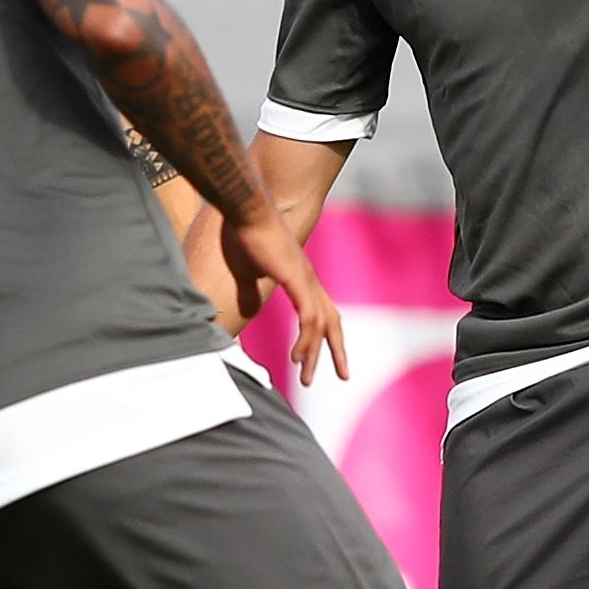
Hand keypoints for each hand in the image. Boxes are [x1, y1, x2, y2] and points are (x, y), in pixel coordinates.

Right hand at [220, 210, 348, 385]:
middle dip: (337, 351)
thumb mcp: (247, 272)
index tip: (330, 356)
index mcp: (301, 278)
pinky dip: (306, 339)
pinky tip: (298, 357)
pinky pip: (307, 317)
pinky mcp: (295, 279)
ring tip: (307, 378)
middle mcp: (309, 280)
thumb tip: (246, 309)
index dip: (330, 335)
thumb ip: (250, 292)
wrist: (247, 210)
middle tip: (344, 376)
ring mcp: (304, 280)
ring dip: (314, 353)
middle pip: (332, 322)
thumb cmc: (244, 236)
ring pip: (319, 325)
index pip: (325, 312)